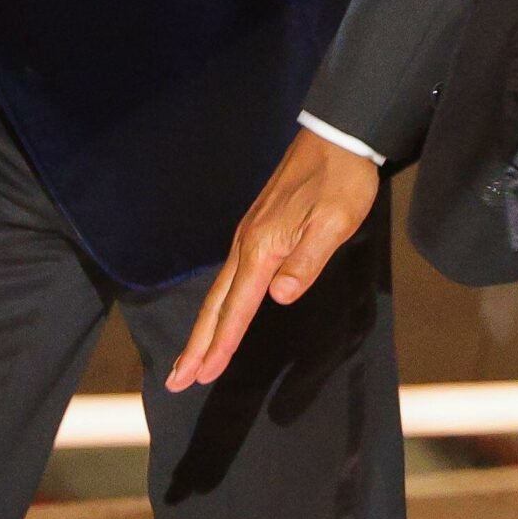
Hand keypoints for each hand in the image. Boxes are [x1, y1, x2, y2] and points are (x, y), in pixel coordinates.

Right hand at [164, 129, 380, 391]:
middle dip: (197, 344)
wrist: (337, 137)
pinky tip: (220, 311)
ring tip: (191, 357)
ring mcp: (249, 233)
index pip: (238, 307)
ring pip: (220, 290)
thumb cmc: (340, 182)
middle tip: (177, 380)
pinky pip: (231, 275)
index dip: (221, 344)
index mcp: (264, 247)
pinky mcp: (257, 227)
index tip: (202, 375)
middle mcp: (248, 242)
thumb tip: (278, 297)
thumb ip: (306, 262)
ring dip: (204, 326)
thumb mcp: (334, 223)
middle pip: (216, 304)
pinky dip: (219, 303)